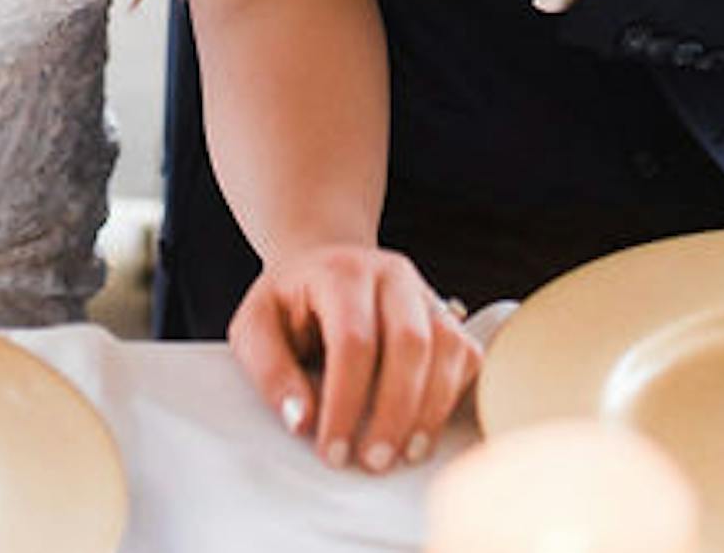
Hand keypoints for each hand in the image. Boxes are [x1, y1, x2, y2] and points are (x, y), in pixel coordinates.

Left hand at [226, 243, 480, 471]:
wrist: (323, 262)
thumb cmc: (289, 302)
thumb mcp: (255, 327)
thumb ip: (270, 371)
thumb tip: (302, 420)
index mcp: (341, 272)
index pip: (353, 340)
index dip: (345, 402)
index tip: (331, 450)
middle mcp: (392, 275)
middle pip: (411, 343)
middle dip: (394, 412)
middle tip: (373, 461)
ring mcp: (426, 293)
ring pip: (448, 349)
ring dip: (430, 411)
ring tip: (404, 454)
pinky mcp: (448, 316)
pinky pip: (468, 355)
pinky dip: (453, 398)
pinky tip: (426, 432)